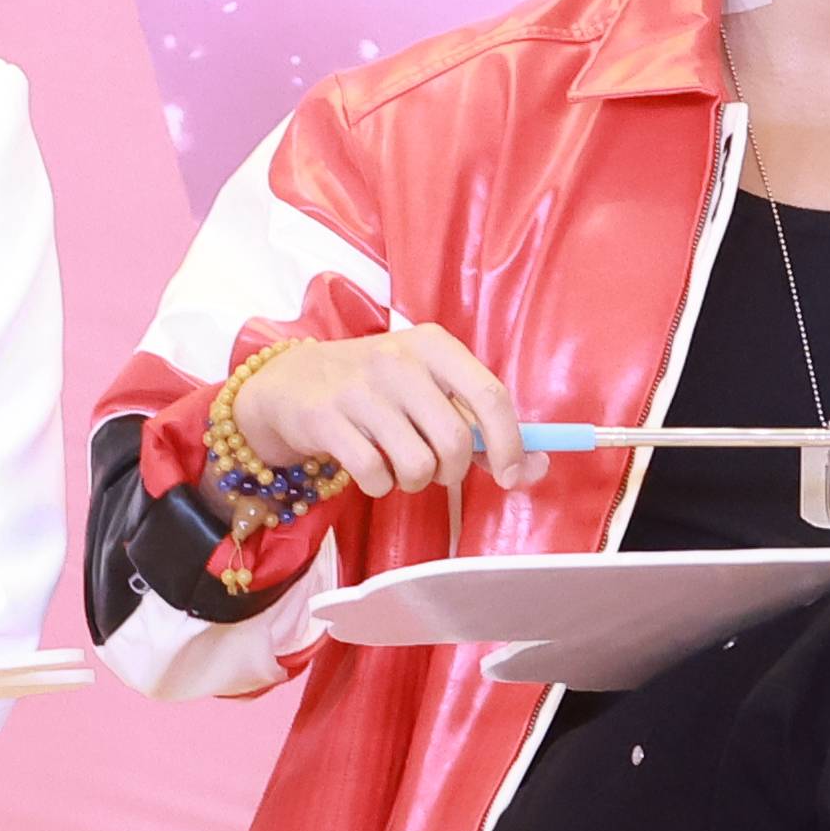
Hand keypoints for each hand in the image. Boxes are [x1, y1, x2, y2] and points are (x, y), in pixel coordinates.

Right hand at [227, 323, 543, 499]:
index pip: (490, 394)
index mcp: (434, 345)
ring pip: (416, 463)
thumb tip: (538, 467)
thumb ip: (480, 427)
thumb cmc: (377, 391)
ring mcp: (359, 388)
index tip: (510, 474)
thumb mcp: (428, 389)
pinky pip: (374, 474)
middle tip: (436, 471)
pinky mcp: (326, 418)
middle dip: (452, 472)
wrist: (291, 382)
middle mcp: (398, 359)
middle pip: (453, 439)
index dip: (509, 443)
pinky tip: (370, 470)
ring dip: (414, 482)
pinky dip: (379, 485)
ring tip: (400, 469)